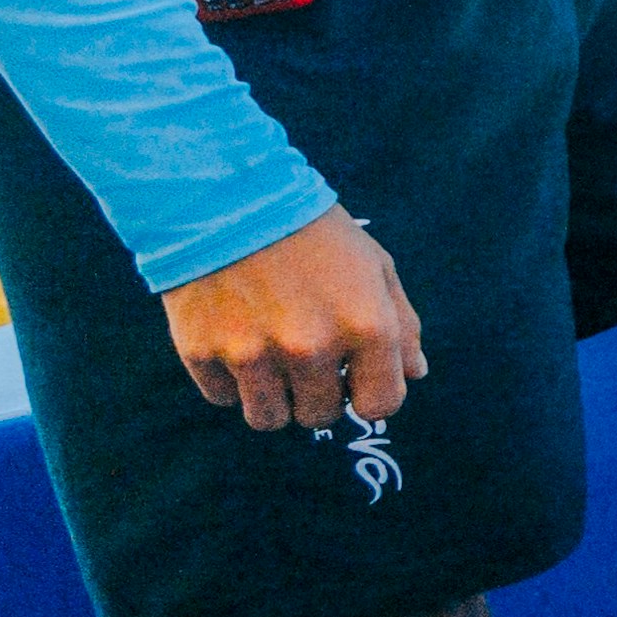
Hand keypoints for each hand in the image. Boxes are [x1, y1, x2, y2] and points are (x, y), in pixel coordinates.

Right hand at [163, 208, 425, 431]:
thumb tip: (414, 374)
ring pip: (270, 419)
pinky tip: (235, 338)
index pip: (380, 406)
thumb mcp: (375, 265)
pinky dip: (230, 379)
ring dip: (274, 396)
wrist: (224, 197)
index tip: (356, 380)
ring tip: (271, 356)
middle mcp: (311, 348)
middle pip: (320, 416)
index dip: (370, 395)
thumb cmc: (311, 231)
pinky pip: (224, 398)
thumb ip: (402, 325)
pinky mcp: (202, 353)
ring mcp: (253, 354)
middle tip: (306, 359)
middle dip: (318, 395)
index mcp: (366, 326)